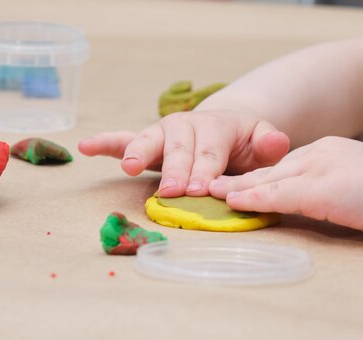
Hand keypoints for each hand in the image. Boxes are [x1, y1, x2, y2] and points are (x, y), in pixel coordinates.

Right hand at [78, 109, 289, 196]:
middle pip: (179, 149)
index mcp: (216, 126)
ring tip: (130, 167)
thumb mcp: (260, 143)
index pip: (210, 152)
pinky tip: (86, 146)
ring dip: (138, 154)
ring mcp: (163, 132)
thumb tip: (277, 143)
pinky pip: (123, 139)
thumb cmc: (242, 144)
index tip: (200, 190)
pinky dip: (105, 142)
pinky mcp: (146, 140)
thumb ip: (268, 145)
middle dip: (176, 170)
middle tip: (173, 191)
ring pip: (148, 141)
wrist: (223, 130)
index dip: (206, 171)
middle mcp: (186, 126)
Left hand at [209, 136, 362, 241]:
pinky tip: (235, 203)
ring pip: (269, 179)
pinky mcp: (322, 188)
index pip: (282, 166)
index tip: (233, 186)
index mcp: (328, 151)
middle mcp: (320, 153)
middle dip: (239, 182)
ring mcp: (320, 168)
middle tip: (211, 188)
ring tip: (211, 196)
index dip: (255, 178)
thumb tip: (302, 204)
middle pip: (270, 170)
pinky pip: (279, 194)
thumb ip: (325, 189)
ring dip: (237, 190)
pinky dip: (253, 199)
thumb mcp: (354, 186)